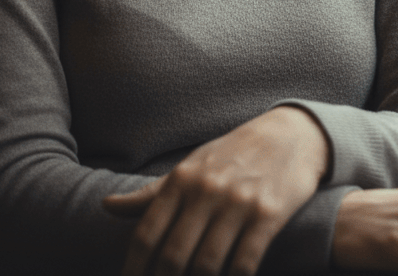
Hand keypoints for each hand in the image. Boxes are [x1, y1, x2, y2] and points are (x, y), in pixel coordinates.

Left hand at [103, 105, 329, 275]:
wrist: (291, 134)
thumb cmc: (234, 154)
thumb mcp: (193, 165)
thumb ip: (152, 192)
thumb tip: (106, 206)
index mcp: (183, 179)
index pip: (146, 235)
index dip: (133, 270)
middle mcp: (208, 189)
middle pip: (173, 258)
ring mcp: (239, 202)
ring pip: (207, 266)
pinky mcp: (269, 215)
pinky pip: (244, 264)